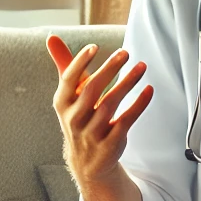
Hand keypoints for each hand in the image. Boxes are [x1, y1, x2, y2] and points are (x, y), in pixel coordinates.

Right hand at [47, 36, 153, 189]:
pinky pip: (126, 121)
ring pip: (110, 105)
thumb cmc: (79, 118)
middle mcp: (74, 119)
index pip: (68, 80)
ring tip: (142, 67)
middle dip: (109, 70)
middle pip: (91, 90)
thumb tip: (52, 38)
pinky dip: (139, 104)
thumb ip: (64, 65)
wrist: (87, 162)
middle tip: (125, 52)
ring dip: (127, 83)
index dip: (80, 62)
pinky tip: (149, 90)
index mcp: (63, 103)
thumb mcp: (69, 95)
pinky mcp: (110, 144)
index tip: (95, 46)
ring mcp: (92, 133)